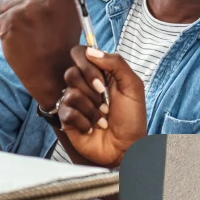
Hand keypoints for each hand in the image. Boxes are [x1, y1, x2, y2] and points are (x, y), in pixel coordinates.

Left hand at [0, 0, 83, 109]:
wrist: (54, 76)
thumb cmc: (60, 42)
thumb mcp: (66, 9)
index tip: (43, 15)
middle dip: (22, 7)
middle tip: (36, 29)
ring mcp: (28, 10)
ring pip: (6, 5)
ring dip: (12, 20)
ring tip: (28, 37)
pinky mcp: (12, 23)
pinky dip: (6, 34)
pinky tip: (20, 45)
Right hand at [58, 46, 146, 166]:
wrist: (128, 147)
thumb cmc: (132, 119)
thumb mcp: (133, 86)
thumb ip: (116, 63)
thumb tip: (91, 51)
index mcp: (99, 74)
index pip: (80, 54)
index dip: (87, 65)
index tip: (102, 81)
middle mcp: (84, 86)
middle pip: (71, 72)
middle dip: (91, 90)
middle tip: (106, 104)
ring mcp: (74, 102)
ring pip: (70, 93)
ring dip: (91, 109)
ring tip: (103, 119)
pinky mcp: (67, 119)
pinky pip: (67, 111)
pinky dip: (84, 121)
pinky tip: (92, 128)